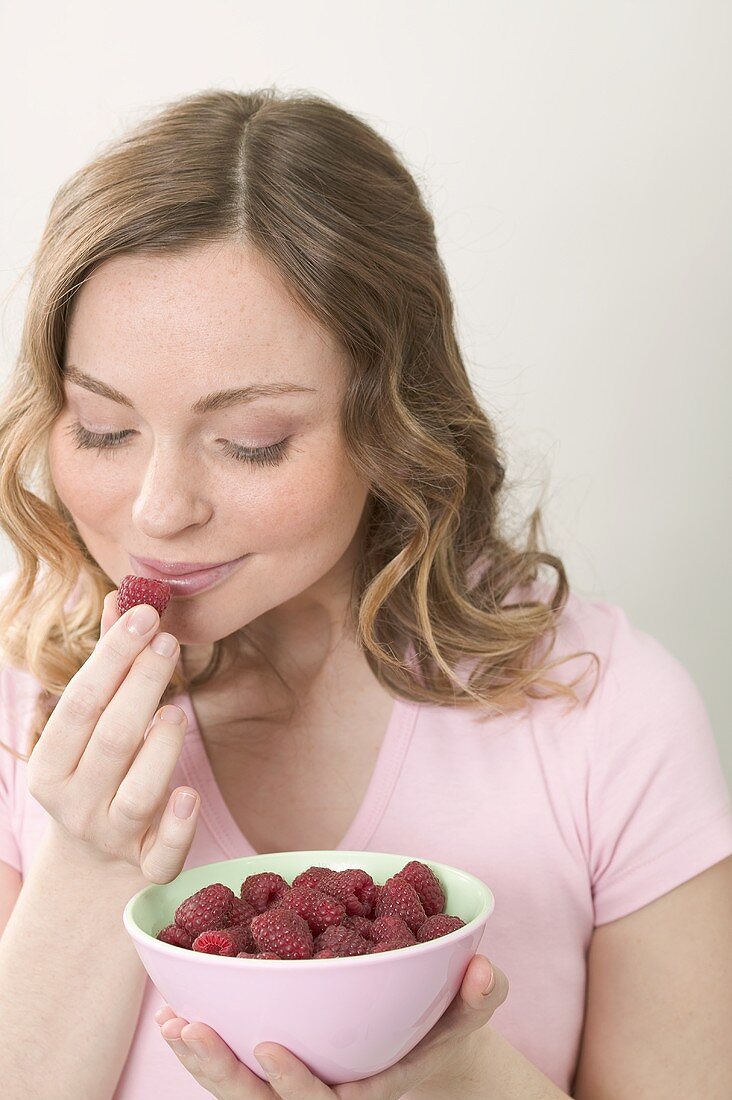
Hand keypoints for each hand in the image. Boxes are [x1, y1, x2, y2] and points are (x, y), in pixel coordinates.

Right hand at [27, 588, 199, 883]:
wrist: (94, 864)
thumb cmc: (96, 772)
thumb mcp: (89, 726)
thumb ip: (106, 666)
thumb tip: (120, 598)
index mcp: (51, 766)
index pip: (80, 704)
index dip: (111, 657)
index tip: (143, 615)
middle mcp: (76, 804)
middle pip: (112, 740)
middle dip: (140, 686)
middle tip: (168, 641)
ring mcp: (111, 838)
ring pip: (138, 793)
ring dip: (161, 747)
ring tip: (175, 710)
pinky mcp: (147, 867)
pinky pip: (163, 853)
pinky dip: (177, 825)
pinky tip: (189, 793)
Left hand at [155, 953, 507, 1097]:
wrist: (427, 1047)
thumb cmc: (446, 1025)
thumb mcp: (471, 1010)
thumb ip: (480, 996)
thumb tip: (484, 970)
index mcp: (371, 1086)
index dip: (297, 1083)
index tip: (269, 1048)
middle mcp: (331, 1093)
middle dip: (224, 1072)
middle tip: (190, 1028)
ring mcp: (301, 1087)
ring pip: (242, 1093)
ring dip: (202, 1062)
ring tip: (169, 1021)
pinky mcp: (279, 1070)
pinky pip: (235, 1072)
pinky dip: (203, 1050)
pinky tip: (174, 1015)